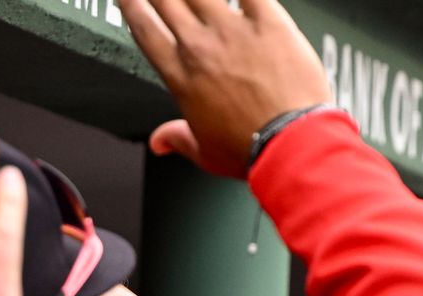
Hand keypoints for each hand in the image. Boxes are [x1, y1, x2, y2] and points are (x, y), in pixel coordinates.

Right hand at [123, 0, 332, 177]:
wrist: (291, 144)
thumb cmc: (252, 151)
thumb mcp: (206, 153)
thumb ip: (178, 139)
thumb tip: (161, 142)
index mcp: (181, 76)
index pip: (144, 28)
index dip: (131, 5)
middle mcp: (201, 47)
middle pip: (166, 0)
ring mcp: (233, 31)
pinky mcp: (269, 23)